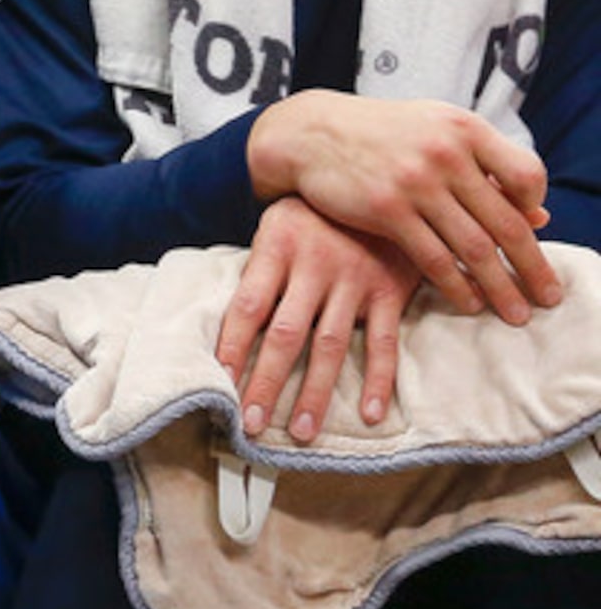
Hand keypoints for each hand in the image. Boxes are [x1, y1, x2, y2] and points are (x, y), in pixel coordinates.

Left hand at [215, 196, 416, 440]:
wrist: (380, 177)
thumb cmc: (316, 211)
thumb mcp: (278, 226)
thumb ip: (263, 271)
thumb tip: (230, 325)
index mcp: (277, 248)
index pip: (247, 308)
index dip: (231, 348)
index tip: (218, 384)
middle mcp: (314, 267)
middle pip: (284, 335)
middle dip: (265, 382)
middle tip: (252, 424)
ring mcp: (354, 280)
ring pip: (329, 346)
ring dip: (314, 392)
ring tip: (302, 431)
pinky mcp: (390, 291)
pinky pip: (383, 342)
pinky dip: (377, 380)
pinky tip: (368, 414)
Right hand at [249, 92, 558, 322]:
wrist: (310, 132)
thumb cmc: (380, 134)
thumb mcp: (435, 131)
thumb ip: (485, 167)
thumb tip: (539, 215)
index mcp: (465, 129)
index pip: (528, 175)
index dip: (535, 207)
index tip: (533, 230)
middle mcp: (447, 154)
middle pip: (507, 223)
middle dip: (533, 268)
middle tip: (549, 298)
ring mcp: (416, 182)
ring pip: (475, 248)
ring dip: (501, 288)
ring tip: (515, 314)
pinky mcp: (386, 210)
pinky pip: (434, 258)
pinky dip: (457, 286)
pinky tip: (468, 302)